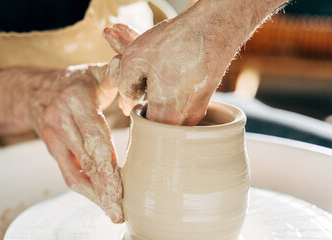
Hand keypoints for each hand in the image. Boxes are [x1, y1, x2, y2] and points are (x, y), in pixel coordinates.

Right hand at [28, 28, 136, 222]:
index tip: (119, 183)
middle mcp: (61, 119)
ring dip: (96, 193)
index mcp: (76, 99)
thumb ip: (115, 76)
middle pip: (86, 157)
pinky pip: (67, 173)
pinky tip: (100, 201)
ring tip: (114, 212)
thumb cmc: (76, 82)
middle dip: (105, 184)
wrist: (36, 91)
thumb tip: (135, 81)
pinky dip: (85, 189)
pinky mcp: (51, 149)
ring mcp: (53, 136)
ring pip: (77, 170)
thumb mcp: (96, 73)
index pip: (93, 133)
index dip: (106, 160)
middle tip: (120, 207)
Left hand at [105, 0, 287, 125]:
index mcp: (166, 117)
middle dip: (145, 99)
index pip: (142, 127)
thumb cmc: (175, 42)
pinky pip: (181, 100)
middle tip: (145, 77)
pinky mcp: (205, 100)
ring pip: (169, 108)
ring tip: (158, 68)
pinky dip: (172, 87)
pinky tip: (172, 67)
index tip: (135, 93)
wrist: (216, 27)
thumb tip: (126, 104)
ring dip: (159, 92)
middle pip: (156, 117)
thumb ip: (124, 87)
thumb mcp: (134, 59)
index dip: (134, 110)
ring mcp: (198, 111)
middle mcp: (185, 121)